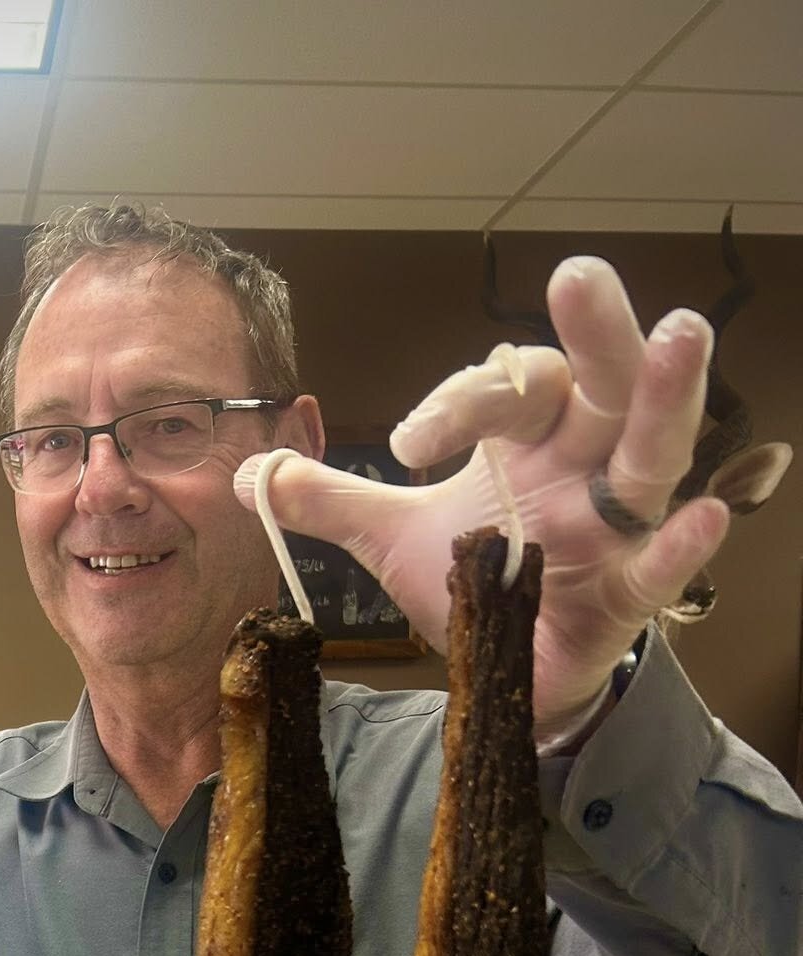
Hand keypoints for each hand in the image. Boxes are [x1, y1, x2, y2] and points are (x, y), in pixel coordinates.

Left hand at [236, 257, 731, 740]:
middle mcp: (582, 466)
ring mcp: (614, 527)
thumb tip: (253, 469)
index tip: (410, 441)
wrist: (506, 673)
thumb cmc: (477, 581)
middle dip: (594, 332)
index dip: (462, 400)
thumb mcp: (392, 538)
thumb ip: (332, 499)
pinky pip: (661, 565)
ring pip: (650, 450)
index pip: (507, 387)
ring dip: (663, 396)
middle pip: (598, 384)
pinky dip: (681, 544)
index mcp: (528, 440)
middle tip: (578, 277)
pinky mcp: (627, 595)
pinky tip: (706, 515)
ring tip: (679, 333)